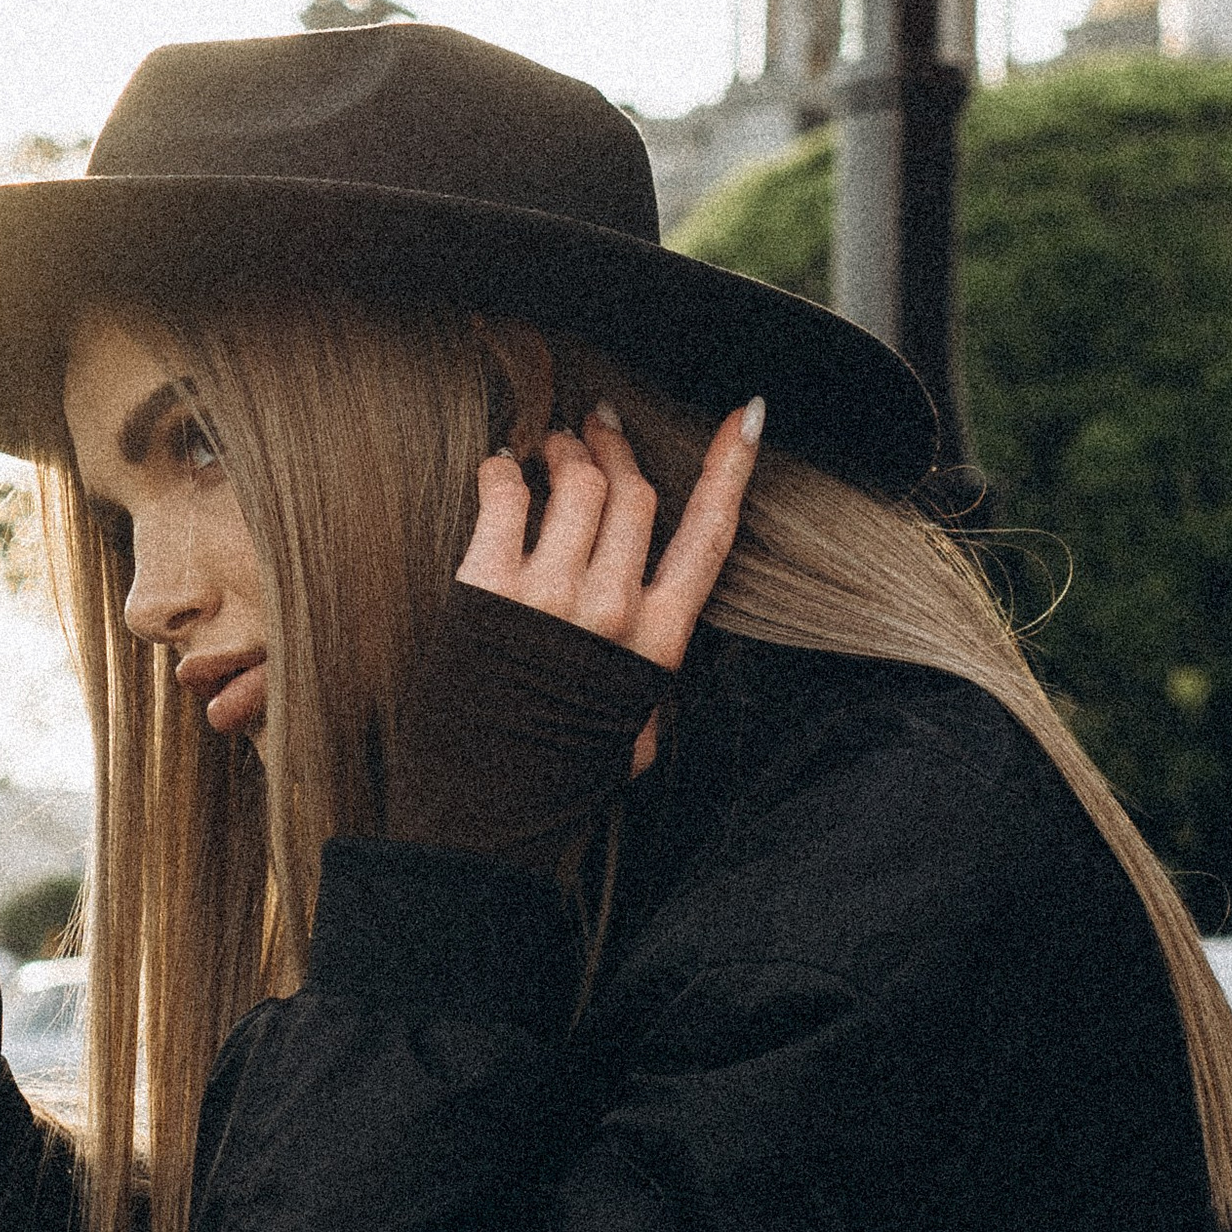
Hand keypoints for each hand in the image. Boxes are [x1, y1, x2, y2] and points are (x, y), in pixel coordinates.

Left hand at [455, 399, 761, 771]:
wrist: (487, 813)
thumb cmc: (563, 773)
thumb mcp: (635, 726)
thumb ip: (647, 672)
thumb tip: (650, 638)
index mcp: (659, 641)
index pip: (709, 536)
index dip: (730, 468)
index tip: (743, 418)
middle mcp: (614, 610)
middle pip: (634, 493)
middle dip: (616, 446)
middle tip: (597, 427)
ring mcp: (551, 596)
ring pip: (578, 485)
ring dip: (563, 451)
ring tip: (549, 446)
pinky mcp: (488, 589)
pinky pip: (506, 499)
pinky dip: (502, 472)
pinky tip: (498, 470)